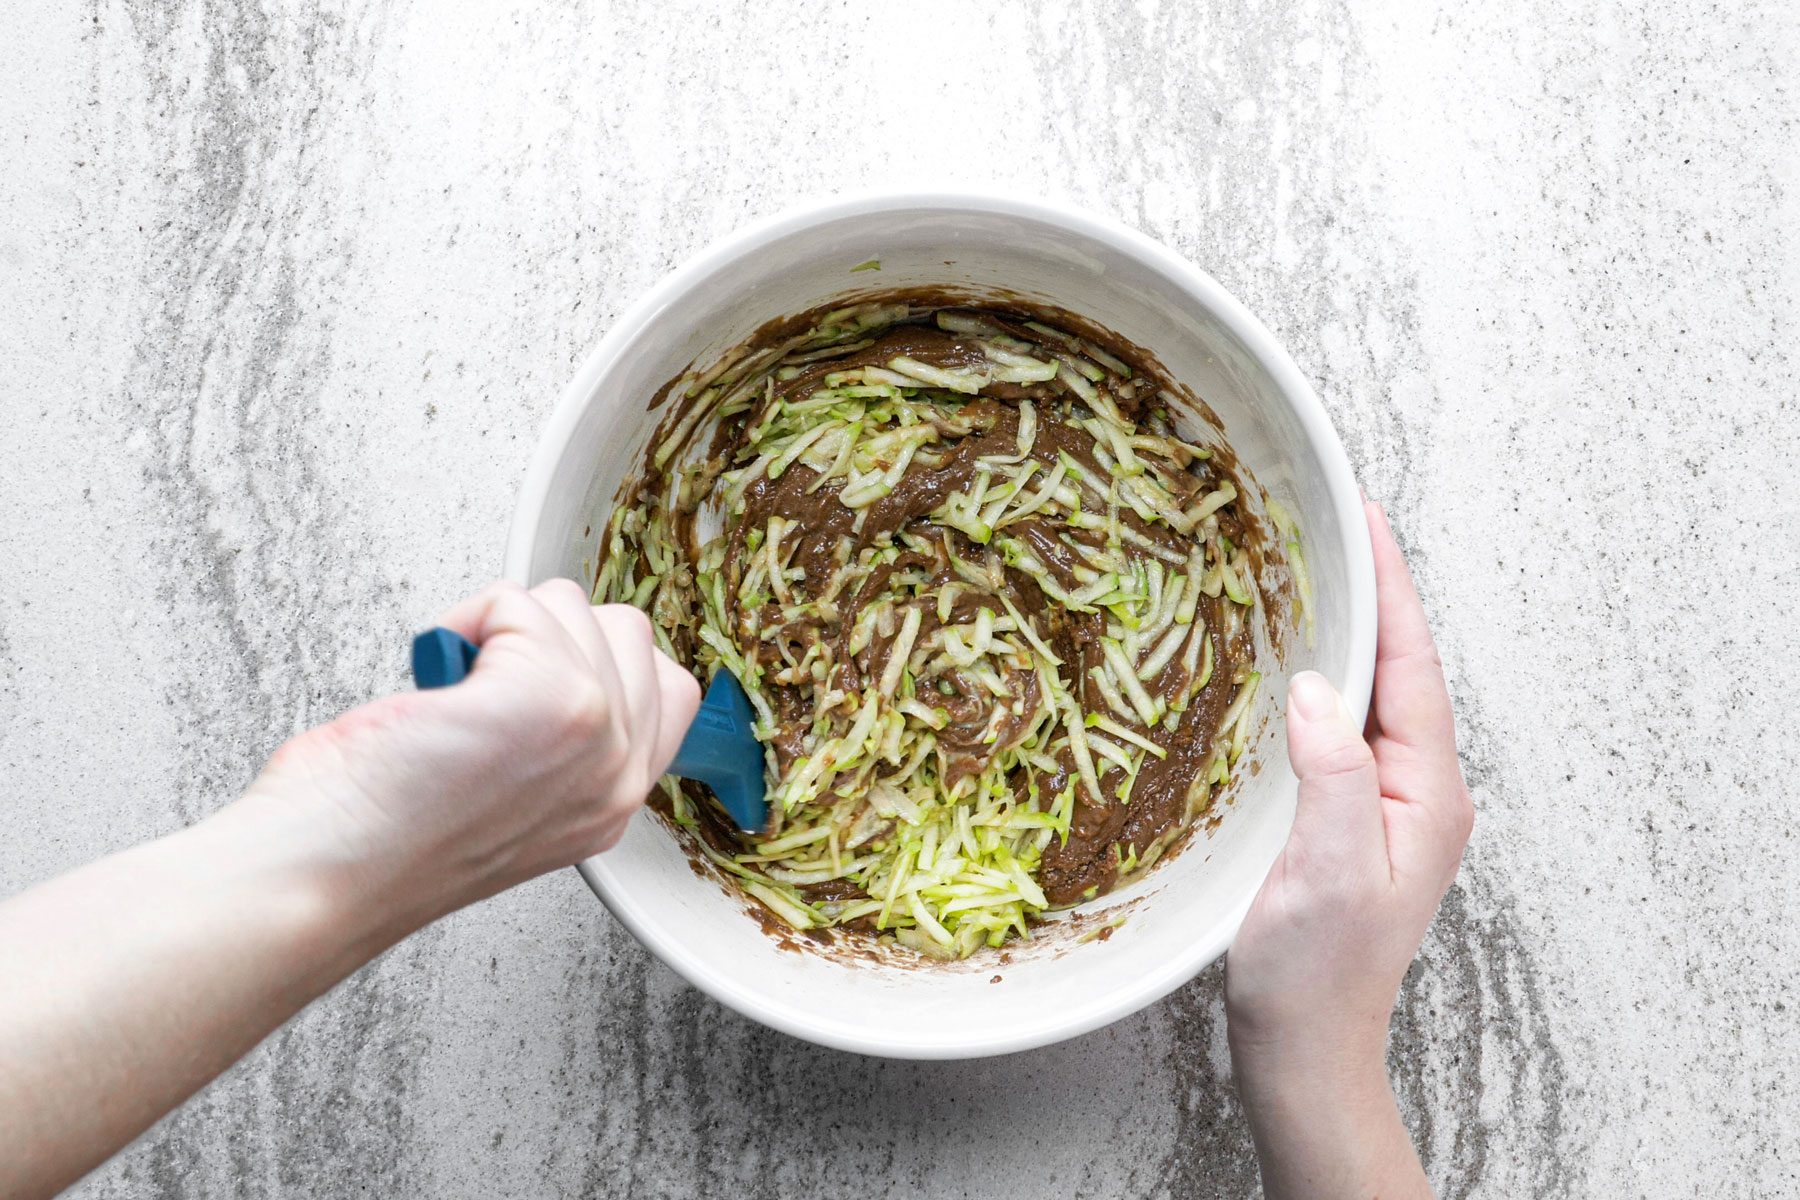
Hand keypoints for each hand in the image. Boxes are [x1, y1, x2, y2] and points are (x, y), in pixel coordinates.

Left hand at [251, 579, 700, 927]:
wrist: (321, 879)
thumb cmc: (374, 843)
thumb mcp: (508, 805)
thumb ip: (561, 745)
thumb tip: (549, 661)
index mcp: (611, 803)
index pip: (668, 690)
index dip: (597, 659)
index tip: (534, 673)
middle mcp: (618, 774)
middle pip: (625, 631)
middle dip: (544, 635)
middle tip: (482, 694)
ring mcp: (596, 732)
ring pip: (570, 605)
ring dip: (499, 631)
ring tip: (454, 698)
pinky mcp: (554, 696)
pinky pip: (515, 602)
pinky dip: (464, 624)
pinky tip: (437, 689)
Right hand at [1223, 502, 1472, 1197]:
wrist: (1306, 1048)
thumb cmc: (1314, 975)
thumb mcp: (1325, 872)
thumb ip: (1332, 775)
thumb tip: (1319, 689)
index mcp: (1425, 794)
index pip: (1411, 666)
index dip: (1390, 587)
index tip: (1367, 518)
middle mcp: (1417, 790)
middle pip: (1399, 668)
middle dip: (1371, 590)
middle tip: (1333, 521)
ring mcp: (1386, 804)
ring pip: (1372, 693)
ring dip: (1348, 628)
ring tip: (1314, 568)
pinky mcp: (1351, 816)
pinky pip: (1344, 725)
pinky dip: (1323, 676)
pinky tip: (1294, 660)